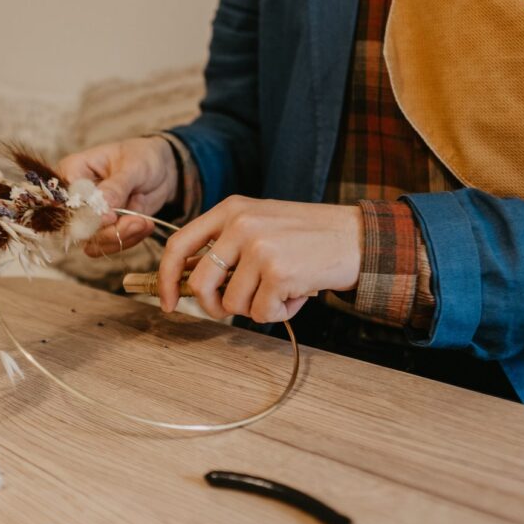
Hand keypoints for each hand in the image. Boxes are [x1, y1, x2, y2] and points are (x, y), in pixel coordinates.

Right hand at [57, 137, 177, 255]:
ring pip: (93, 240)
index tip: (111, 216)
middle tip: (138, 222)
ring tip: (144, 222)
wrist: (161, 170)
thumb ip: (116, 187)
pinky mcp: (103, 229)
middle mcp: (75, 197)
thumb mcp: (132, 166)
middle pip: (77, 226)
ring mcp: (88, 216)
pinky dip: (129, 240)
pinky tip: (145, 225)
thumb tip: (102, 208)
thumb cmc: (142, 158)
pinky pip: (108, 245)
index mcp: (72, 171)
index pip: (65, 198)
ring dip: (122, 236)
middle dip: (109, 231)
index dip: (84, 212)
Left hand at [158, 196, 362, 322]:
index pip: (179, 244)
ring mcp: (259, 248)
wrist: (357, 238)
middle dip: (215, 306)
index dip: (166, 278)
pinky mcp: (279, 272)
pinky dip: (279, 312)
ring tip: (282, 289)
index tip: (167, 302)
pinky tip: (297, 293)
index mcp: (230, 209)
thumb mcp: (260, 225)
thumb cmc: (306, 237)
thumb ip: (225, 246)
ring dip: (256, 307)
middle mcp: (240, 224)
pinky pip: (260, 313)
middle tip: (239, 306)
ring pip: (232, 304)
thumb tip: (189, 284)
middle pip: (201, 283)